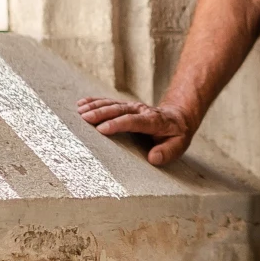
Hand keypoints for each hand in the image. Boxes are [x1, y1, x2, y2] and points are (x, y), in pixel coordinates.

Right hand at [76, 95, 194, 167]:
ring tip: (80, 110)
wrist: (177, 117)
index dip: (118, 124)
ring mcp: (132, 107)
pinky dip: (95, 102)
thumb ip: (167, 152)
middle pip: (119, 110)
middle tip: (85, 118)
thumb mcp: (179, 145)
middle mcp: (141, 110)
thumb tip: (153, 158)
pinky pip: (109, 102)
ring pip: (112, 104)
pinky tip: (82, 103)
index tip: (102, 129)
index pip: (134, 121)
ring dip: (95, 106)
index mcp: (153, 121)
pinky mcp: (125, 106)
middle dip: (102, 113)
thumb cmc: (176, 135)